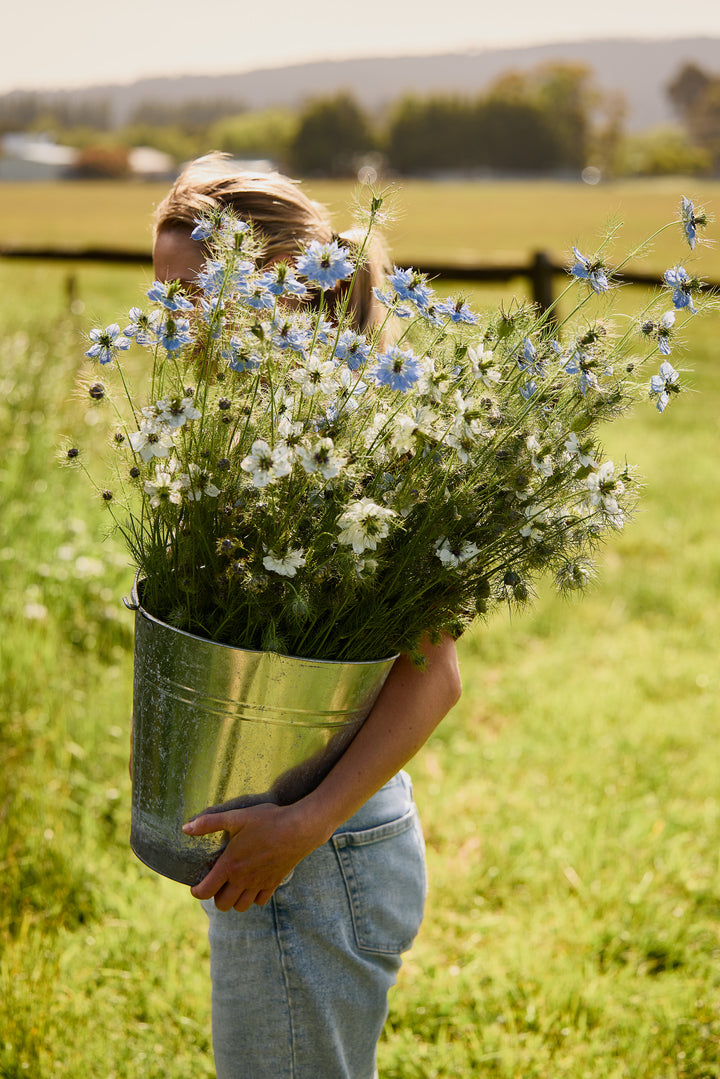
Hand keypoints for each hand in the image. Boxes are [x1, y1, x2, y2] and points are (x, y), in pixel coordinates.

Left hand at [182, 801, 320, 912]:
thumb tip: (185, 828)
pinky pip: (260, 901)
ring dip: (234, 899)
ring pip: (240, 907)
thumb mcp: (236, 817)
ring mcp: (260, 884)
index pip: (205, 891)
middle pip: (222, 905)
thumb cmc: (268, 820)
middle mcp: (243, 880)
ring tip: (234, 883)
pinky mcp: (274, 883)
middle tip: (218, 881)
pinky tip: (253, 882)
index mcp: (230, 865)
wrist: (300, 828)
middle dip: (216, 896)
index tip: (196, 884)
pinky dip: (253, 897)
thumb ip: (209, 823)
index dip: (196, 891)